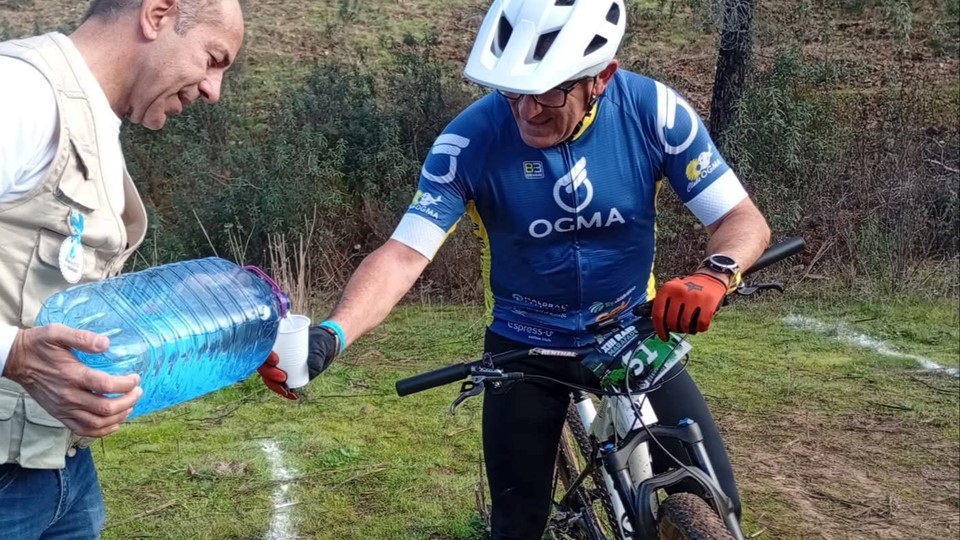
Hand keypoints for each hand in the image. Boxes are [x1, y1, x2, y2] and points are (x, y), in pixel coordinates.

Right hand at [4, 324, 141, 437]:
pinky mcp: (60, 415)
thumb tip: (106, 343)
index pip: (106, 386)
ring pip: (97, 423)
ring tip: (130, 405)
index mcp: (71, 375)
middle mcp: (68, 396)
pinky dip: (102, 430)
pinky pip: (83, 430)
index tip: (136, 378)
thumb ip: (82, 337)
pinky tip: (114, 422)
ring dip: (119, 417)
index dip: (126, 384)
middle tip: (138, 391)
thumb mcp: (58, 333)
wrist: (17, 361)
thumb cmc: (39, 345)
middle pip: (105, 408)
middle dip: (128, 401)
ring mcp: (64, 408)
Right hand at [258, 325, 339, 399]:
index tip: (276, 360)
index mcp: (275, 342)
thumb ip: (315, 356)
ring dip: (275, 386)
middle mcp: (271, 355)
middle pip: (262, 366)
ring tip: (287, 392)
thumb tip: (312, 366)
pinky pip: (278, 385)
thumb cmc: (318, 343)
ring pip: (268, 378)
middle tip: (283, 377)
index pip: (263, 349)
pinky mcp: (282, 376)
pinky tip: (293, 396)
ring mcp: (276, 366)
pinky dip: (284, 392)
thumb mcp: (318, 347)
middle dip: (270, 374)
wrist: (323, 348)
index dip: (266, 356)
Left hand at [651, 273, 726, 340]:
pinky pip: (701, 325)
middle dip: (675, 329)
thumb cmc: (686, 290)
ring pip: (685, 325)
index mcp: (667, 288)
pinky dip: (700, 329)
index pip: (658, 314)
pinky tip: (699, 325)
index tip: (664, 338)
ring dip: (687, 330)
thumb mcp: (670, 290)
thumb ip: (659, 303)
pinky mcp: (708, 303)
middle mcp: (679, 292)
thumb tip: (639, 313)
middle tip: (680, 328)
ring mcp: (694, 297)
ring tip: (689, 326)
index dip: (659, 329)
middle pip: (671, 322)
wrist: (710, 278)